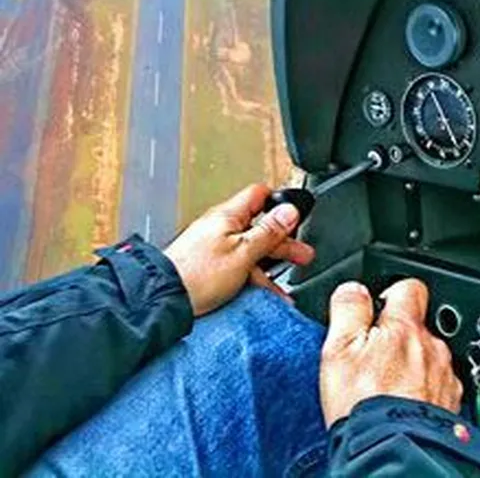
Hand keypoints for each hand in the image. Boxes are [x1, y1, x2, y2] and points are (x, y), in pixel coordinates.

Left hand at [164, 184, 314, 316]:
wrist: (161, 301)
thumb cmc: (196, 274)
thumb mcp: (243, 252)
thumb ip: (269, 231)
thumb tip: (289, 211)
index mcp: (228, 215)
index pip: (259, 195)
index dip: (279, 203)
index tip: (295, 218)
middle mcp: (220, 228)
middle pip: (259, 227)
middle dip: (282, 242)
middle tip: (302, 253)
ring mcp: (214, 248)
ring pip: (250, 252)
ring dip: (269, 267)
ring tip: (285, 287)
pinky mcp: (208, 268)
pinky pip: (238, 268)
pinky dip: (253, 280)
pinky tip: (263, 295)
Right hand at [319, 278, 462, 426]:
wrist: (392, 457)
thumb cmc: (363, 407)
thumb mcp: (339, 351)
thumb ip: (348, 309)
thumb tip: (353, 287)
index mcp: (405, 328)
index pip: (410, 287)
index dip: (391, 293)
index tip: (377, 311)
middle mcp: (432, 347)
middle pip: (418, 325)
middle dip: (398, 335)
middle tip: (374, 359)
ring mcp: (445, 376)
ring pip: (428, 356)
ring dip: (412, 364)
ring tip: (387, 388)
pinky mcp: (452, 403)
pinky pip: (438, 385)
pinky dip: (423, 390)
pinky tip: (404, 405)